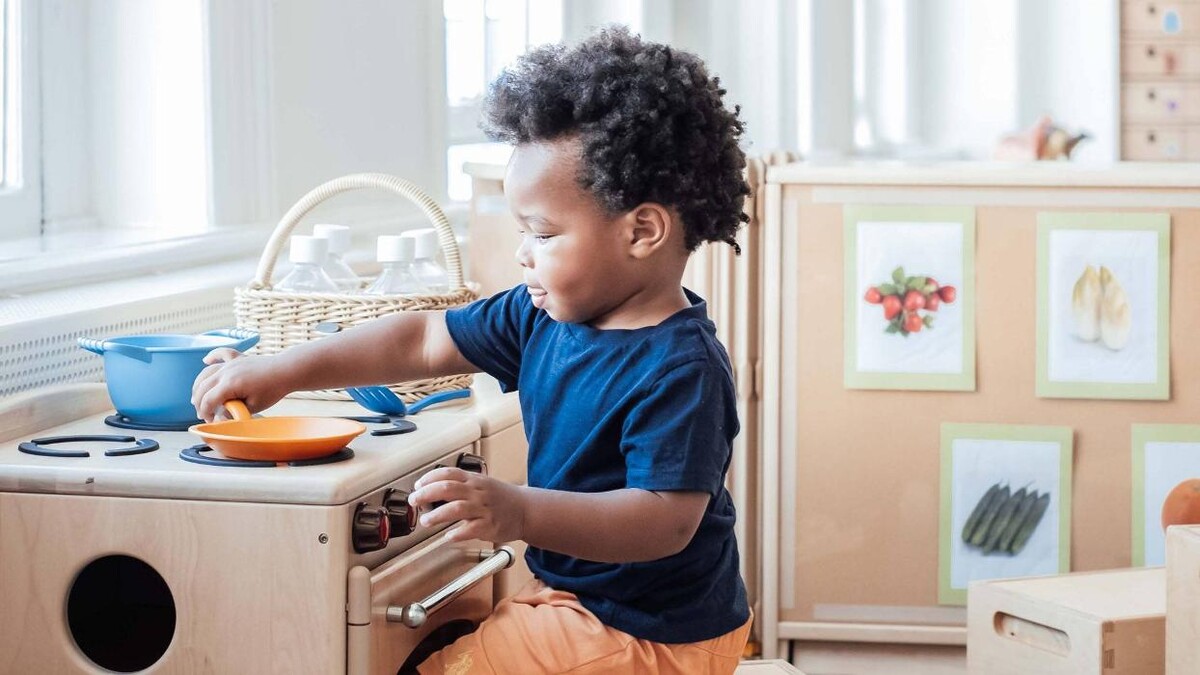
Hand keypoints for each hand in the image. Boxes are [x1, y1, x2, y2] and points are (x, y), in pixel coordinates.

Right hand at [191, 348, 291, 421]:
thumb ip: (234, 412)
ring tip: (198, 396)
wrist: (286, 371)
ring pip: (206, 373)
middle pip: (202, 387)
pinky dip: (212, 356)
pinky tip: (206, 360)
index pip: (207, 400)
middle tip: (203, 413)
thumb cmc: (272, 389)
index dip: (205, 413)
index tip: (209, 420)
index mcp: (229, 384)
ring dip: (199, 385)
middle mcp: (226, 371)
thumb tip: (219, 417)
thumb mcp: (253, 407)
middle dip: (199, 402)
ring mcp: (231, 363)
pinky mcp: (238, 358)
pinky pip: (221, 354)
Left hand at [409, 467, 525, 542]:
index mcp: (474, 480)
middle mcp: (478, 492)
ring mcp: (484, 509)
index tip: (417, 485)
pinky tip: (448, 537)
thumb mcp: (481, 484)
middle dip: (426, 494)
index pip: (448, 473)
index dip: (429, 478)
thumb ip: (460, 486)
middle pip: (447, 488)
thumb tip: (431, 492)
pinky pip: (470, 529)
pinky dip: (457, 533)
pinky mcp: (490, 526)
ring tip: (425, 521)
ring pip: (456, 508)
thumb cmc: (500, 499)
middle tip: (414, 501)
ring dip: (437, 515)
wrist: (526, 510)